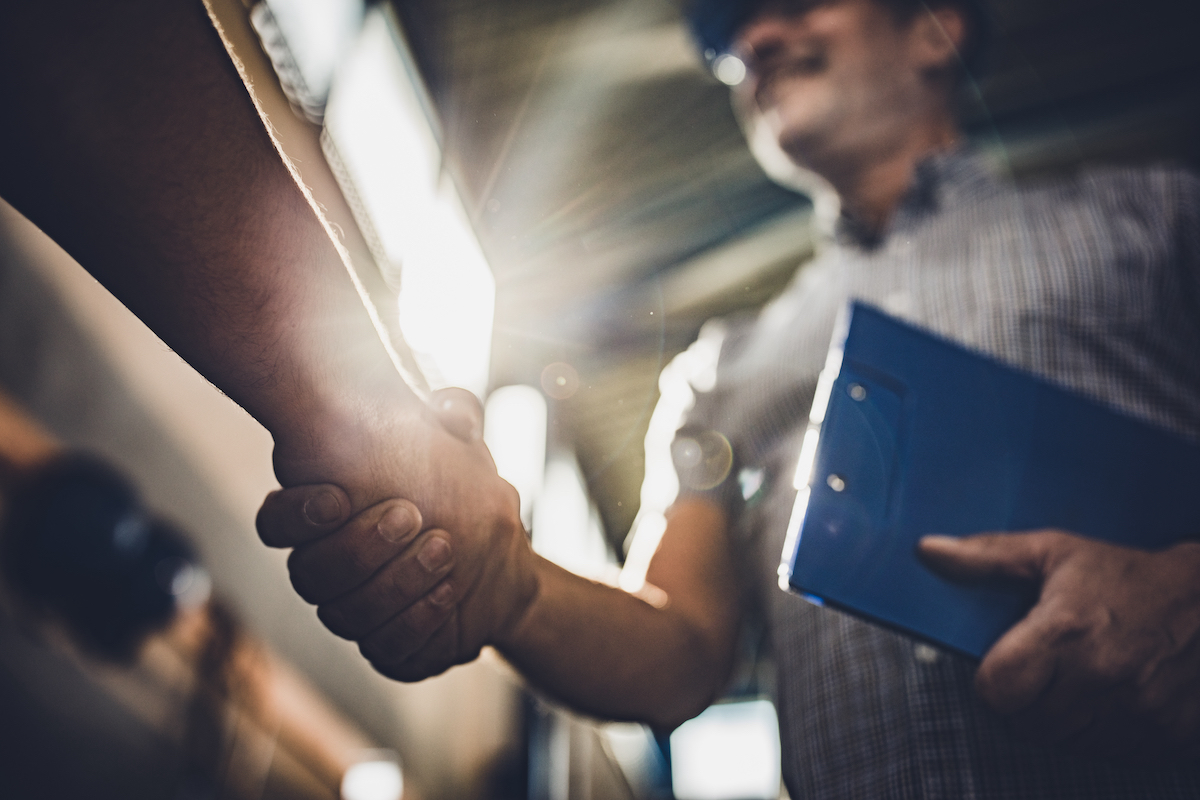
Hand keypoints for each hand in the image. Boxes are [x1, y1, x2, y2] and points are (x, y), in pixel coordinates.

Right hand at [258, 389, 538, 680]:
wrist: (502, 555)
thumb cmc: (464, 490)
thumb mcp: (463, 447)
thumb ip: (453, 417)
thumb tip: (449, 407)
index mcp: (324, 516)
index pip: (277, 522)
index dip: (297, 515)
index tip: (339, 496)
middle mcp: (329, 570)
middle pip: (309, 573)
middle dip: (358, 546)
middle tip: (410, 515)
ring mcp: (354, 613)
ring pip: (344, 615)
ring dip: (394, 582)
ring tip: (443, 549)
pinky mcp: (387, 649)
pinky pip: (385, 650)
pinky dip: (414, 623)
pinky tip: (447, 595)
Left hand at [919, 530, 1199, 760]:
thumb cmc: (1129, 577)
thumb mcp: (1056, 553)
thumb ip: (988, 556)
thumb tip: (929, 550)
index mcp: (1066, 632)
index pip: (996, 689)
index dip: (992, 681)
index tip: (1004, 665)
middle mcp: (1101, 678)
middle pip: (1025, 724)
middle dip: (1023, 702)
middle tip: (1042, 672)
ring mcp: (1135, 715)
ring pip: (1063, 744)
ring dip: (1059, 721)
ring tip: (1077, 680)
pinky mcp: (1162, 740)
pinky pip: (1104, 754)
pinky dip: (1098, 734)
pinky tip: (1108, 697)